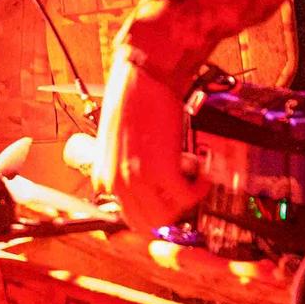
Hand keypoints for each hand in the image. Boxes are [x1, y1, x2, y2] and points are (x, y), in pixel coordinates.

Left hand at [95, 49, 198, 233]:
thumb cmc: (131, 102)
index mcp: (103, 178)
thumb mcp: (115, 144)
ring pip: (167, 216)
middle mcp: (118, 183)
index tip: (165, 205)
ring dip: (185, 203)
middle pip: (147, 223)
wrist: (143, 80)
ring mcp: (139, 180)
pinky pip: (186, 196)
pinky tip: (201, 176)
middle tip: (182, 197)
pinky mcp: (163, 171)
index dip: (151, 213)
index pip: (127, 217)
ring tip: (191, 184)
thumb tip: (142, 182)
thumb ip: (122, 167)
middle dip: (170, 213)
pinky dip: (198, 189)